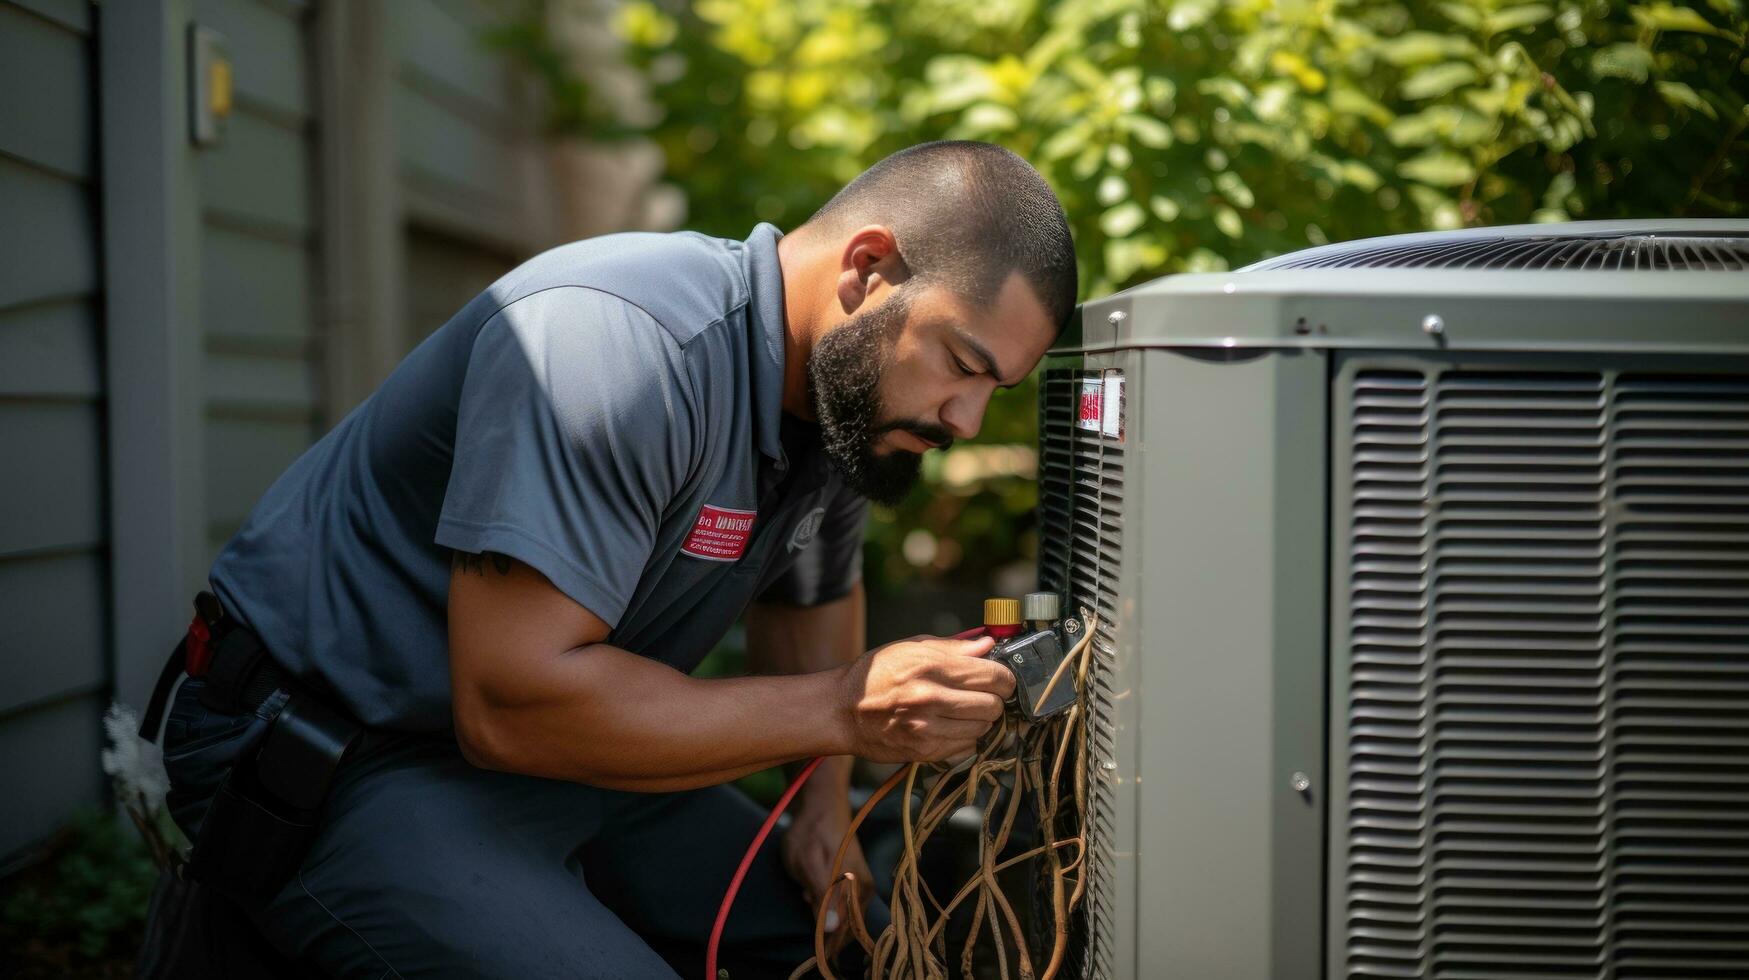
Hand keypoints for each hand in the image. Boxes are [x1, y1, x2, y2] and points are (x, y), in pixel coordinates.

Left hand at [782, 800, 873, 938]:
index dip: (824, 940)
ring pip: (840, 915)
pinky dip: (825, 901)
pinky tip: (812, 888)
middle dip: (822, 923)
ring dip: (822, 911)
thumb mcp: (808, 864)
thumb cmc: (812, 832)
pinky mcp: (856, 880)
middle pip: (843, 926)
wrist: (821, 803)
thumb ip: (821, 897)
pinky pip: (841, 903)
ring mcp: (862, 884)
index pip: (842, 931)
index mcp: (856, 889)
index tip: (810, 937)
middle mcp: (864, 890)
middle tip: (806, 898)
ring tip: (807, 890)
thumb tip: (832, 928)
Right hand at [836, 634, 1012, 762]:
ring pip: (983, 729)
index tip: (1000, 677)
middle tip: (982, 694)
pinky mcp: (924, 752)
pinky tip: (950, 727)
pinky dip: (965, 738)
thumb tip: (988, 645)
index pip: (994, 676)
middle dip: (994, 699)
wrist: (840, 711)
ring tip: (962, 710)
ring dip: (979, 720)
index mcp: (930, 667)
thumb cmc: (875, 675)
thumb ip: (953, 648)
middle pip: (993, 705)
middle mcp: (930, 698)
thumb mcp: (910, 648)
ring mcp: (927, 729)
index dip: (1004, 677)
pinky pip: (966, 748)